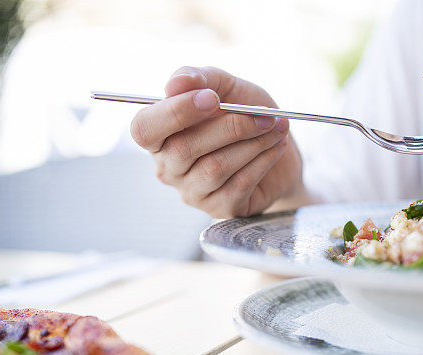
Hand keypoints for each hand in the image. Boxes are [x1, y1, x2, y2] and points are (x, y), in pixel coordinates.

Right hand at [130, 66, 304, 217]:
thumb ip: (198, 78)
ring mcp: (192, 192)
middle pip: (185, 148)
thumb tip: (175, 83)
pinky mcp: (219, 209)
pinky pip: (238, 185)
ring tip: (275, 128)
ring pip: (215, 167)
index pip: (145, 128)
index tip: (212, 98)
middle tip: (264, 115)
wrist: (278, 149)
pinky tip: (276, 146)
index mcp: (158, 135)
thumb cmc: (243, 114)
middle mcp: (168, 167)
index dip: (176, 113)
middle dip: (230, 127)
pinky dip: (262, 161)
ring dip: (252, 144)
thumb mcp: (224, 86)